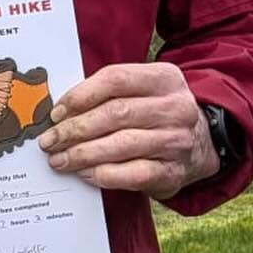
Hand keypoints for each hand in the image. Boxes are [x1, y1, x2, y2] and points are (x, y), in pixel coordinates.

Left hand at [38, 62, 219, 198]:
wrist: (203, 144)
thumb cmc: (158, 114)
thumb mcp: (145, 90)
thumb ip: (111, 93)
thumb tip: (62, 111)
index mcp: (164, 78)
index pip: (116, 79)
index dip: (80, 95)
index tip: (57, 112)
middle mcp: (175, 107)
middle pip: (115, 114)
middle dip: (75, 129)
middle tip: (49, 141)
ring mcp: (177, 140)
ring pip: (122, 145)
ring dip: (83, 154)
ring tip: (59, 159)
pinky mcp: (174, 171)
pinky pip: (134, 174)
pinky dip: (104, 174)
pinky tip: (85, 173)